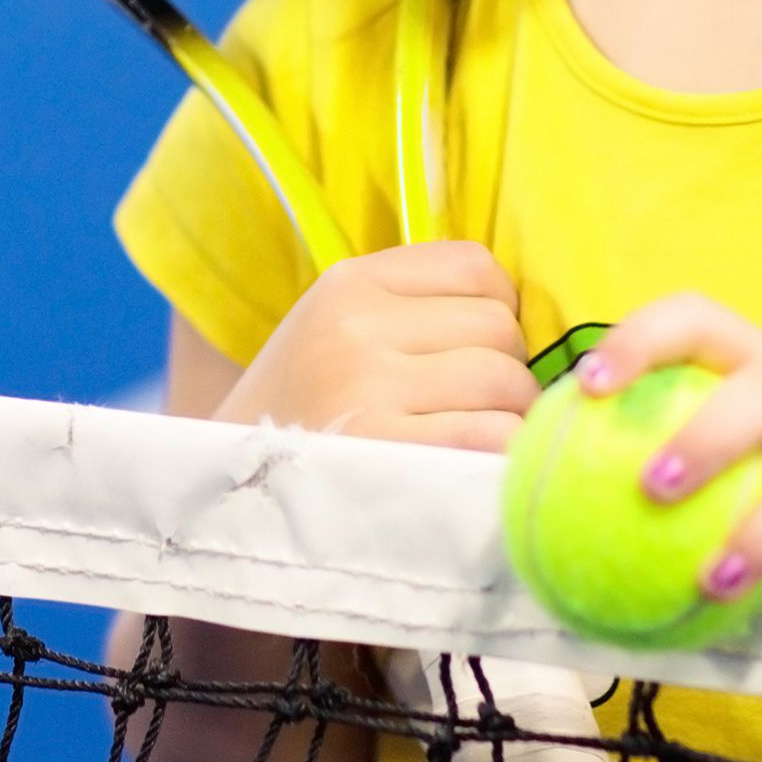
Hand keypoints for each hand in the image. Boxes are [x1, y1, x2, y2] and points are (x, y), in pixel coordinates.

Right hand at [218, 242, 536, 451]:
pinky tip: (470, 466)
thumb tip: (527, 317)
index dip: (498, 307)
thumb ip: (417, 308)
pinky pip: (494, 438)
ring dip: (510, 416)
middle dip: (506, 369)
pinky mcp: (390, 454)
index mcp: (349, 284)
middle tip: (473, 404)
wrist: (234, 494)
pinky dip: (500, 455)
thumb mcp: (337, 330)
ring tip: (472, 436)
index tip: (477, 346)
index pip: (476, 267)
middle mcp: (357, 328)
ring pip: (506, 382)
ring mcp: (370, 391)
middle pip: (500, 327)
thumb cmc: (307, 412)